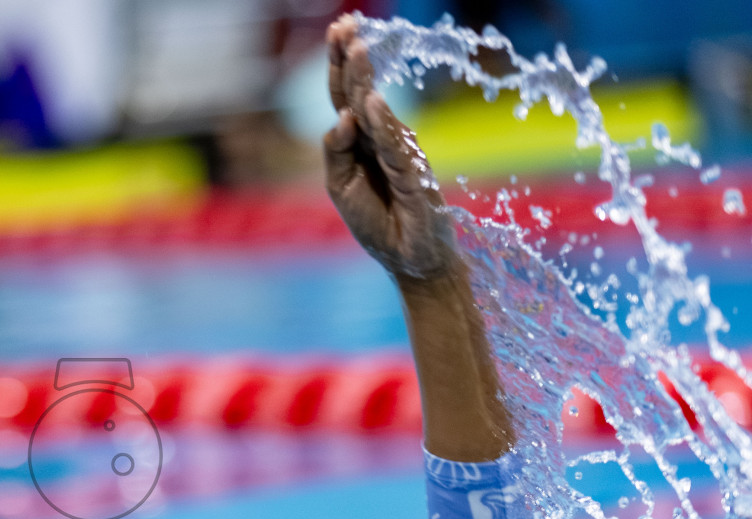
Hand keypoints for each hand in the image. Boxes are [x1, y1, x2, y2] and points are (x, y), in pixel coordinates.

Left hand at [323, 16, 452, 281]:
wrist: (410, 259)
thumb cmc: (377, 222)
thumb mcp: (341, 186)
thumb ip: (337, 151)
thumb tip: (340, 116)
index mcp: (361, 141)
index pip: (346, 96)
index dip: (340, 65)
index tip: (337, 29)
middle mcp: (381, 140)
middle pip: (361, 94)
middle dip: (352, 60)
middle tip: (346, 26)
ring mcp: (400, 154)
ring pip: (378, 113)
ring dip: (365, 81)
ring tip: (358, 50)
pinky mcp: (414, 177)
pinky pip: (394, 147)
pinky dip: (382, 125)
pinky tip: (371, 102)